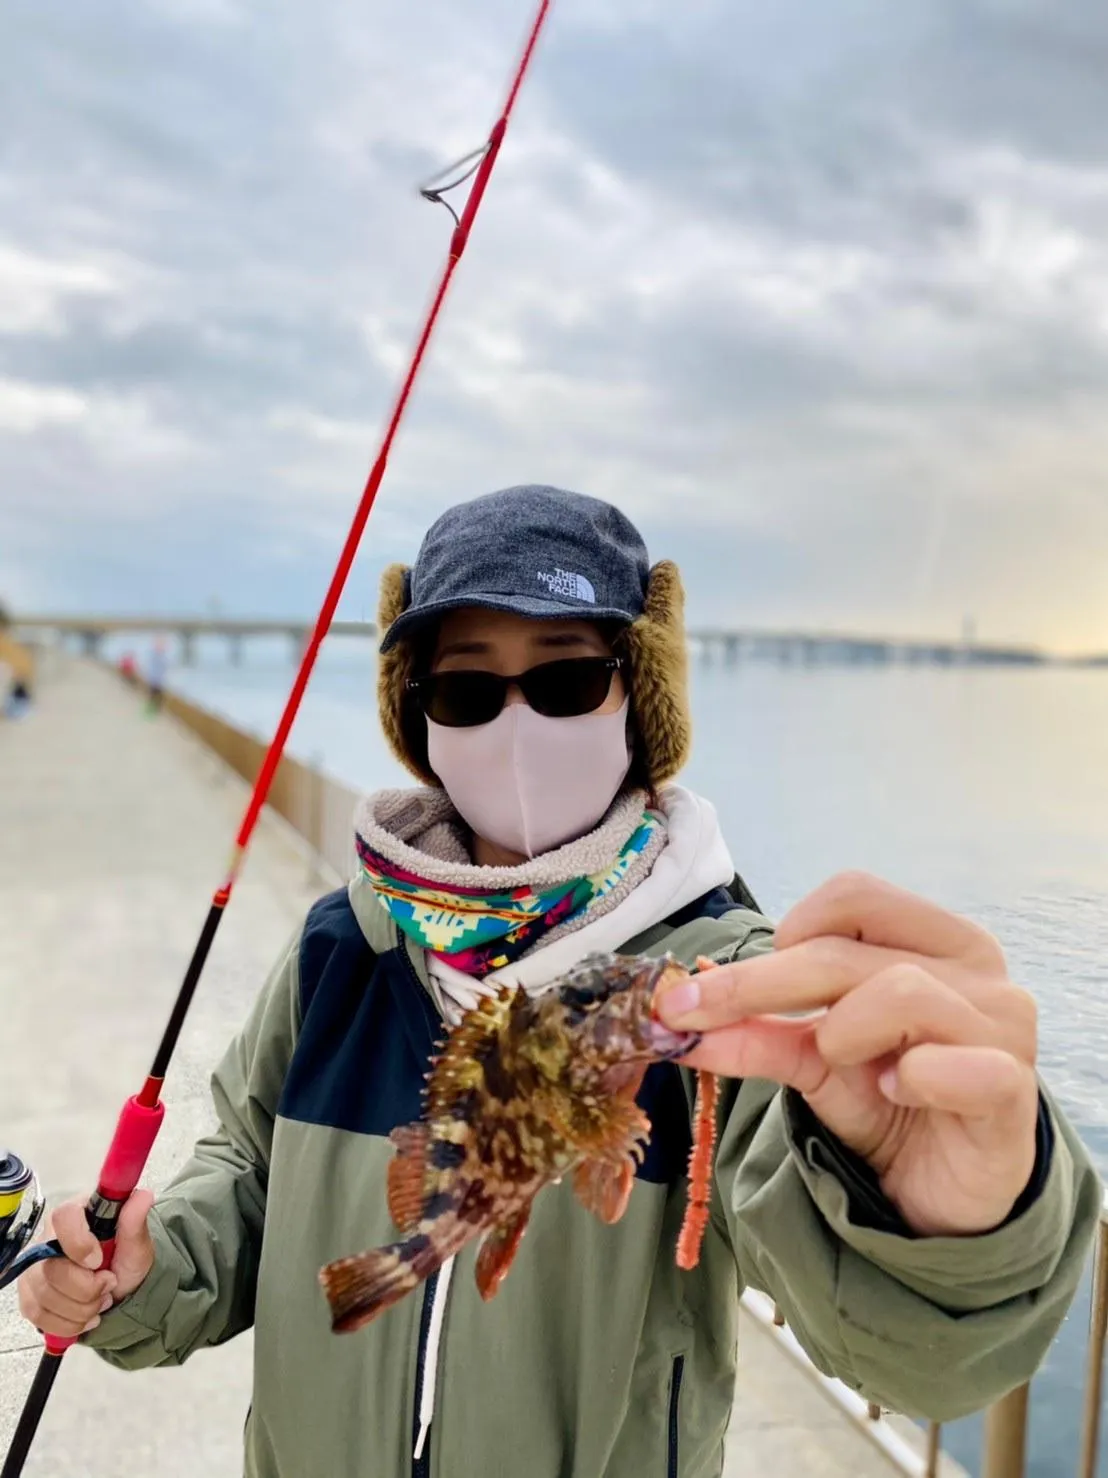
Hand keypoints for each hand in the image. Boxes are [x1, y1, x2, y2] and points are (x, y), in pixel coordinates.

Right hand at [18, 1190, 155, 1337]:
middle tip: (110, 1285)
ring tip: (101, 1300)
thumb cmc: (125, 1260)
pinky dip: (68, 1323)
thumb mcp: (137, 1243)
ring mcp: (34, 1268)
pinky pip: (39, 1316)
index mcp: (76, 1214)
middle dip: (87, 1289)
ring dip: (81, 1309)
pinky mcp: (29, 1295)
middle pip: (52, 1269)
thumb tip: (143, 1196)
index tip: (99, 1261)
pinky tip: (85, 1316)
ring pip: (45, 1297)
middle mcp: (48, 1238)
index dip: (79, 1244)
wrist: (119, 1288)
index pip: (63, 1218)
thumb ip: (135, 1221)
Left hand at [656, 872, 1038, 1236]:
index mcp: (934, 938)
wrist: (944, 1190)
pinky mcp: (1010, 1091)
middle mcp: (977, 970)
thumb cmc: (889, 1100)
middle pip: (850, 951)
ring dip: (843, 1032)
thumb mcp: (812, 1058)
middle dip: (760, 985)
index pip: (854, 895)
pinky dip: (910, 1078)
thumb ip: (754, 1030)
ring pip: (901, 992)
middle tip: (696, 1012)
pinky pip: (953, 1066)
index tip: (748, 977)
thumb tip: (675, 1017)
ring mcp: (1002, 1027)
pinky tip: (898, 1093)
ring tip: (844, 1063)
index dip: (790, 927)